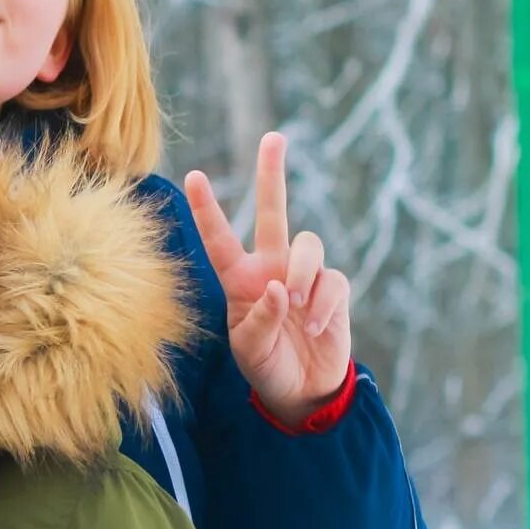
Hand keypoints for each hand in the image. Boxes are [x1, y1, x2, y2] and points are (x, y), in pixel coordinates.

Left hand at [185, 131, 353, 426]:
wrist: (301, 390)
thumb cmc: (265, 365)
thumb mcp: (249, 349)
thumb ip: (259, 319)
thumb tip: (280, 288)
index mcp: (240, 279)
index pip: (220, 239)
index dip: (208, 209)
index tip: (195, 176)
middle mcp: (271, 268)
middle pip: (274, 212)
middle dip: (272, 175)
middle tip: (273, 138)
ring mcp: (305, 275)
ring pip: (308, 245)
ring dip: (302, 273)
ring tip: (296, 305)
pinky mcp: (334, 289)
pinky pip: (333, 281)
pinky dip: (324, 303)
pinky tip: (317, 327)